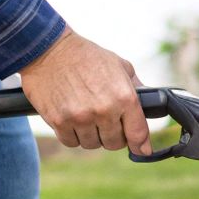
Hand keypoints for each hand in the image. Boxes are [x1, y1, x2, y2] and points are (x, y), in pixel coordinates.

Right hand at [19, 28, 150, 153]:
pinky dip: (73, 135)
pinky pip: (71, 142)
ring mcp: (81, 117)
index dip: (141, 145)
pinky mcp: (59, 121)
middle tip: (107, 124)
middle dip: (113, 136)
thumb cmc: (86, 56)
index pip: (138, 133)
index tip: (141, 150)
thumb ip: (136, 87)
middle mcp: (104, 110)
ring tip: (88, 118)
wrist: (48, 49)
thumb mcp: (119, 65)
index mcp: (124, 97)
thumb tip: (150, 105)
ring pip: (92, 144)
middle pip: (115, 143)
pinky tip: (72, 120)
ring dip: (92, 136)